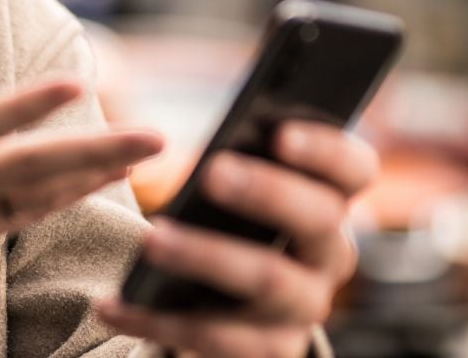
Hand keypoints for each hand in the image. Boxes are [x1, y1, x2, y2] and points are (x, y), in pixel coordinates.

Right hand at [0, 4, 162, 312]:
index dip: (24, 107)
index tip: (73, 82)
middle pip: (28, 172)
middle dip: (96, 152)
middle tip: (155, 136)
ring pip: (37, 200)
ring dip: (94, 175)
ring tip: (144, 152)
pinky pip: (23, 218)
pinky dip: (64, 197)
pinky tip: (98, 176)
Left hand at [94, 121, 378, 357]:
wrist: (224, 314)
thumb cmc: (229, 228)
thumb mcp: (240, 196)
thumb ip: (240, 164)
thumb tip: (210, 148)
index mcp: (330, 203)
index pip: (354, 171)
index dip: (326, 150)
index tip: (280, 132)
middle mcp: (329, 257)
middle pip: (317, 220)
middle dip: (266, 192)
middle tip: (210, 171)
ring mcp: (303, 309)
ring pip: (267, 279)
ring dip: (206, 255)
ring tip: (151, 238)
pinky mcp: (269, 352)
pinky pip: (215, 337)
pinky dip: (156, 319)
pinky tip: (113, 303)